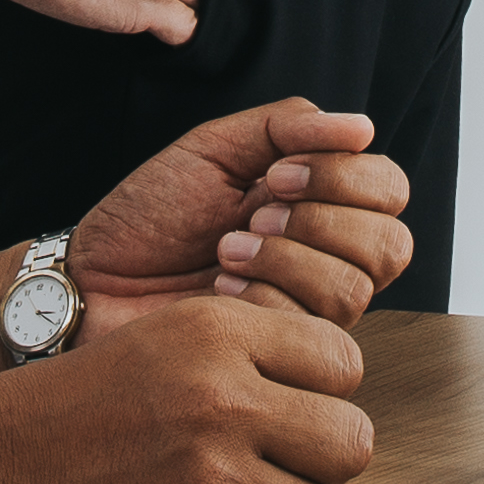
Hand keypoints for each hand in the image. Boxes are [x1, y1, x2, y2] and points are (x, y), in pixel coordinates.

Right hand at [0, 293, 373, 483]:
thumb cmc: (56, 408)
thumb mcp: (155, 339)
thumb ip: (247, 354)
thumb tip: (334, 392)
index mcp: (215, 332)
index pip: (344, 363)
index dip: (321, 389)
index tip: (289, 405)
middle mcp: (222, 402)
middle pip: (351, 441)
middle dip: (318, 457)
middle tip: (271, 462)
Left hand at [68, 98, 414, 328]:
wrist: (93, 280)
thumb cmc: (149, 217)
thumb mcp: (213, 151)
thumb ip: (286, 126)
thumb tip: (361, 128)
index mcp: (318, 203)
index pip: (389, 189)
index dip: (347, 178)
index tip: (277, 173)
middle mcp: (325, 260)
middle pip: (390, 245)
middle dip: (322, 223)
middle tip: (255, 215)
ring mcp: (306, 312)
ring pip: (352, 290)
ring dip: (285, 261)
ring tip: (227, 251)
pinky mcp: (280, 356)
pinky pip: (307, 331)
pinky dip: (259, 300)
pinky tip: (217, 292)